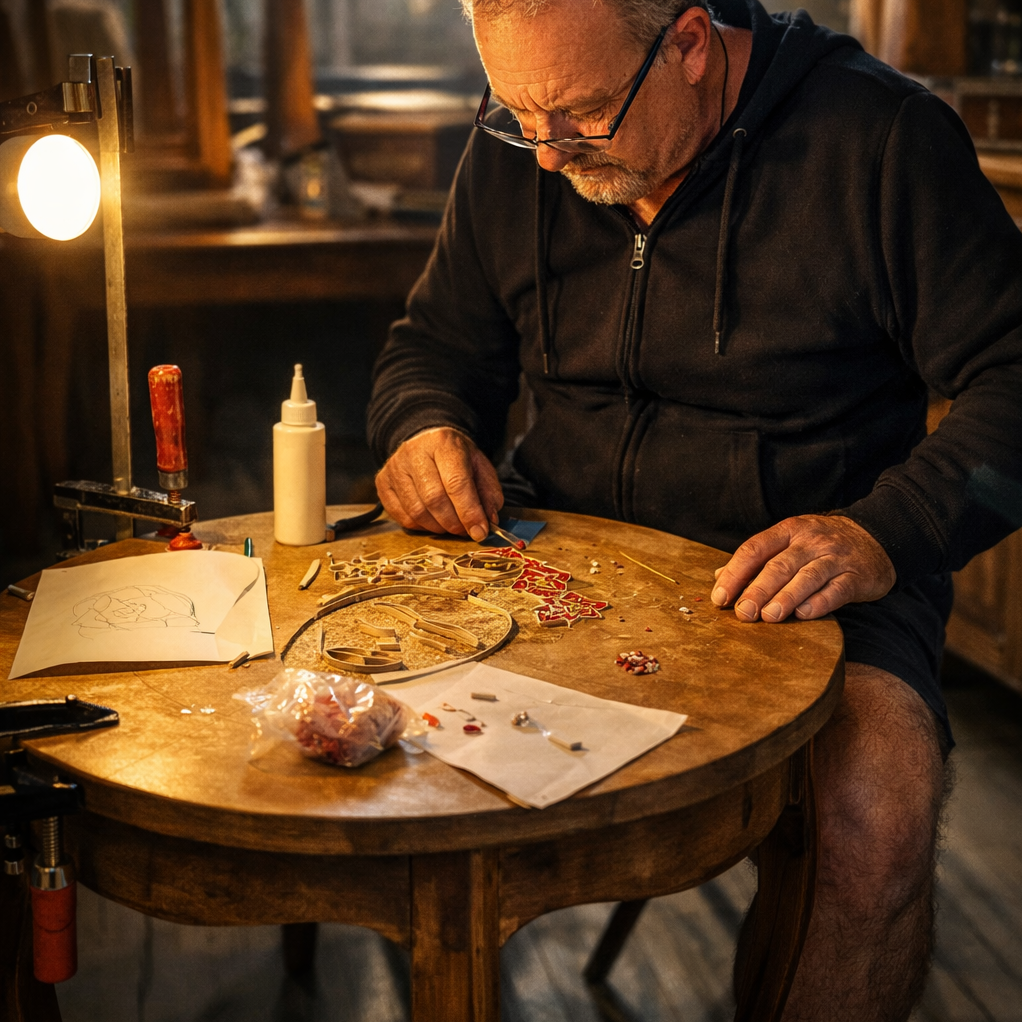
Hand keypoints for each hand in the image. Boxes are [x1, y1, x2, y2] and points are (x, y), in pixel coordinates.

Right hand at [375, 427, 502, 541]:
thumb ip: (488, 493)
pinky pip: (402, 517)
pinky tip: (432, 521)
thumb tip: (488, 521)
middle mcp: (414, 452)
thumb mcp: (479, 466)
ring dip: (438, 527)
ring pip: (416, 511)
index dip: (469, 512)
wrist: (425, 441)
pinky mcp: (382, 482)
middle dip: (454, 523)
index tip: (480, 532)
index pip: (456, 483)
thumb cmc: (454, 457)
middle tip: (465, 531)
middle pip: (434, 499)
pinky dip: (421, 527)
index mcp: (443, 443)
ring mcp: (394, 467)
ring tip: (450, 525)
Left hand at [710, 515, 895, 621]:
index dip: (735, 573)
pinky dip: (820, 602)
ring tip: (768, 617)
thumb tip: (718, 577)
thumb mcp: (789, 543)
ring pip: (806, 577)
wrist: (876, 537)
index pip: (754, 549)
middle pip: (778, 565)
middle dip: (757, 590)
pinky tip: (804, 615)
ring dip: (785, 597)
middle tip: (743, 613)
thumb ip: (756, 560)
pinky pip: (837, 589)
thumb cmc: (820, 546)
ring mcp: (834, 557)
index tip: (720, 597)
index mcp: (787, 531)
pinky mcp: (857, 576)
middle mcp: (810, 541)